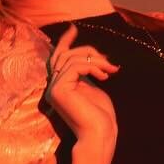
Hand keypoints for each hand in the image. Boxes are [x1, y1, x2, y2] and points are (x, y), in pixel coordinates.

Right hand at [43, 22, 119, 153]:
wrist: (100, 135)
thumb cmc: (101, 118)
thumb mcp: (94, 88)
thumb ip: (86, 72)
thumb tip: (88, 56)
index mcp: (60, 87)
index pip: (58, 58)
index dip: (65, 41)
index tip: (73, 28)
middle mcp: (52, 88)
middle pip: (65, 55)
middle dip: (88, 52)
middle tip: (108, 62)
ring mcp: (53, 89)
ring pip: (71, 58)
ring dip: (95, 61)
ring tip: (110, 71)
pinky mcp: (58, 90)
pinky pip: (75, 66)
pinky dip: (92, 67)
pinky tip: (104, 77)